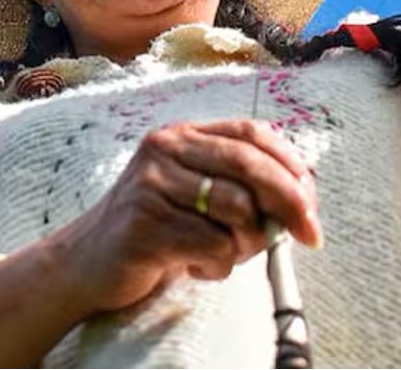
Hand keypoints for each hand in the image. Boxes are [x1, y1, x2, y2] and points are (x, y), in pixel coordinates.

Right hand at [63, 120, 321, 313]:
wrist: (89, 262)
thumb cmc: (157, 230)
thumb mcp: (196, 194)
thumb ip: (240, 188)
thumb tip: (301, 205)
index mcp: (183, 134)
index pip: (251, 132)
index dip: (290, 164)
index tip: (312, 201)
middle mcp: (164, 149)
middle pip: (249, 164)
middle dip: (290, 201)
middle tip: (309, 234)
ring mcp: (151, 183)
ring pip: (236, 209)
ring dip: (246, 244)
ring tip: (222, 255)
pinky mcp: (145, 223)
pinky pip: (213, 246)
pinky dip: (218, 266)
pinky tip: (194, 266)